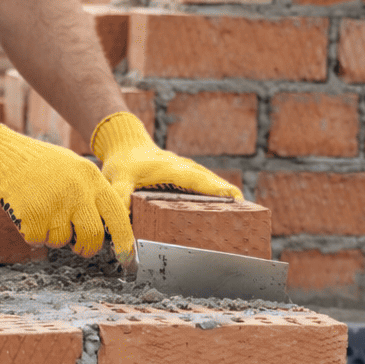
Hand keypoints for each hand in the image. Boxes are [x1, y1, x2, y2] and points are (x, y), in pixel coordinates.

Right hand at [0, 124, 135, 263]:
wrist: (6, 156)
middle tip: (78, 246)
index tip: (127, 259)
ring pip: (61, 241)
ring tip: (42, 210)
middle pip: (92, 237)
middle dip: (85, 248)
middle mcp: (78, 192)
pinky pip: (39, 240)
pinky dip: (32, 233)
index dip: (124, 241)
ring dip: (52, 234)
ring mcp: (56, 204)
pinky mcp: (34, 216)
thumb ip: (92, 195)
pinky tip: (28, 211)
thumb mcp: (75, 169)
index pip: (117, 216)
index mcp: (92, 179)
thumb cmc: (42, 165)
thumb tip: (107, 229)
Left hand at [91, 111, 243, 206]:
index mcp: (170, 168)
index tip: (235, 198)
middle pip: (210, 181)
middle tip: (248, 212)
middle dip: (228, 195)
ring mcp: (186, 169)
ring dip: (225, 194)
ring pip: (210, 181)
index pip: (197, 179)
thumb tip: (122, 221)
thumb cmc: (123, 162)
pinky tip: (226, 207)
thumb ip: (120, 198)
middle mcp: (183, 167)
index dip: (215, 189)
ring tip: (244, 213)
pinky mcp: (186, 173)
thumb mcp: (117, 179)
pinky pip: (205, 182)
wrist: (126, 142)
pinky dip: (217, 192)